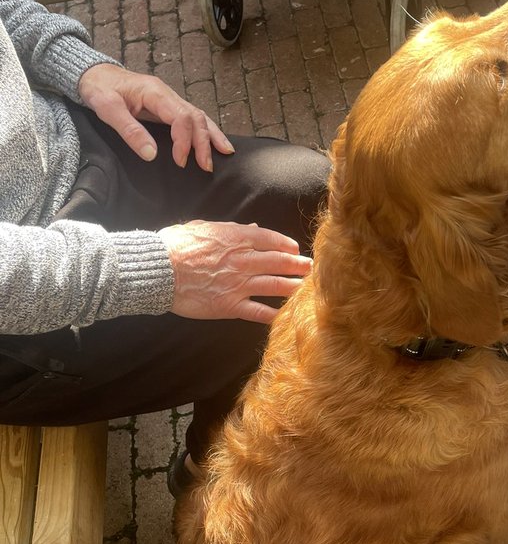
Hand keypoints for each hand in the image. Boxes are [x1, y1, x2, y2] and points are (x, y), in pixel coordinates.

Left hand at [78, 64, 233, 171]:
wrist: (93, 73)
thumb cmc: (99, 88)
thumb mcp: (106, 108)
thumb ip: (129, 130)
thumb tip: (151, 154)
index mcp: (155, 93)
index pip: (181, 117)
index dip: (184, 141)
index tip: (179, 162)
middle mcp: (167, 95)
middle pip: (196, 117)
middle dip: (203, 142)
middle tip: (206, 166)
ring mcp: (169, 100)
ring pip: (199, 116)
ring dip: (211, 136)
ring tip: (224, 154)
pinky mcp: (168, 107)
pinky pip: (193, 118)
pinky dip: (207, 130)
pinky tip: (216, 142)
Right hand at [159, 220, 311, 323]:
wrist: (159, 270)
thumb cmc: (175, 245)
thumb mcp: (203, 227)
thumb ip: (230, 228)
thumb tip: (252, 228)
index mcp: (235, 238)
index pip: (270, 239)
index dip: (286, 244)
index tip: (295, 249)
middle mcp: (242, 260)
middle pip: (279, 262)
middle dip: (298, 265)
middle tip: (312, 267)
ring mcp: (238, 284)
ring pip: (275, 286)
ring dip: (294, 287)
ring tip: (307, 288)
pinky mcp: (230, 306)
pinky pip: (258, 312)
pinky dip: (274, 314)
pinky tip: (286, 316)